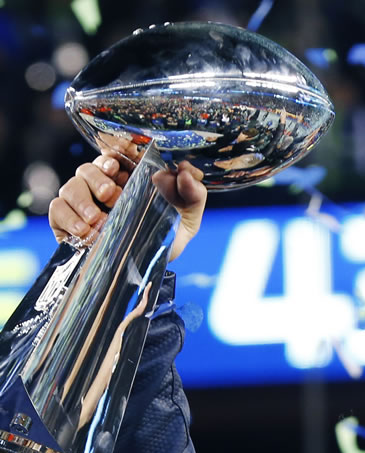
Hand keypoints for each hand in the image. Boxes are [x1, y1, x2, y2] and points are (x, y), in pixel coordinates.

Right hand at [48, 156, 206, 260]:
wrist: (145, 275)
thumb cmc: (164, 240)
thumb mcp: (186, 220)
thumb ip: (194, 195)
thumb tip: (186, 171)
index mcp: (129, 179)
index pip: (113, 155)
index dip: (111, 152)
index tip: (117, 161)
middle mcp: (102, 188)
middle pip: (88, 168)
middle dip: (98, 178)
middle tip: (112, 196)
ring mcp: (83, 205)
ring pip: (70, 186)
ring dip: (82, 200)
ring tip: (99, 220)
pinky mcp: (67, 224)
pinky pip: (58, 209)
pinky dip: (68, 217)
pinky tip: (84, 232)